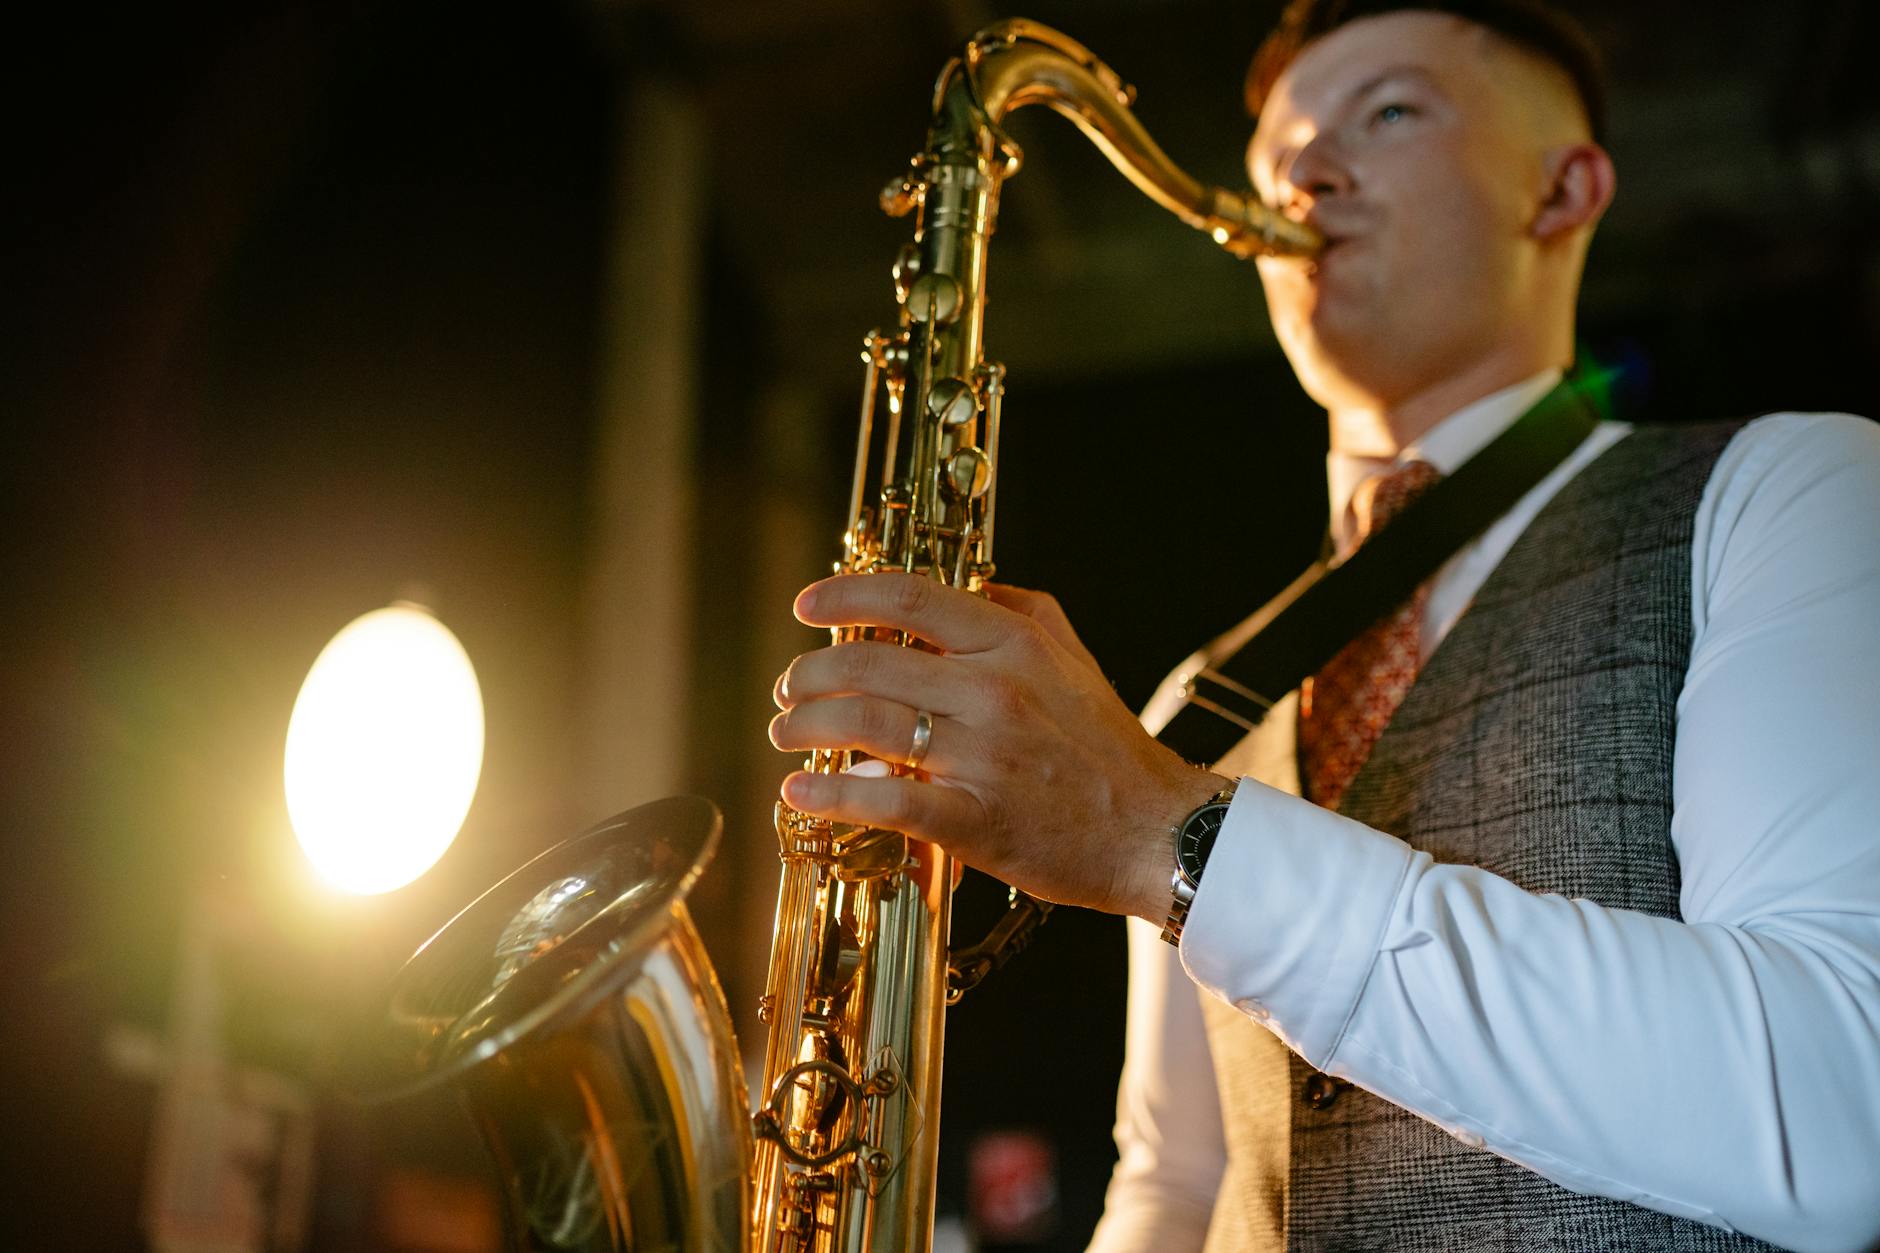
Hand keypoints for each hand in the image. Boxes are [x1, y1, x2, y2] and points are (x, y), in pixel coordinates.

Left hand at [768, 571, 1229, 918]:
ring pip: (865, 726)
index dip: (844, 595)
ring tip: (785, 733)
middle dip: (809, 674)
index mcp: (1013, 645)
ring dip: (806, 726)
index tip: (806, 605)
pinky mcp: (974, 821)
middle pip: (869, 664)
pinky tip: (800, 793)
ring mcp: (982, 757)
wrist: (1154, 829)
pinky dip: (833, 795)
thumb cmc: (1109, 747)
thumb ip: (1021, 610)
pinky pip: (886, 801)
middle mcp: (993, 692)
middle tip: (790, 687)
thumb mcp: (1074, 657)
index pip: (909, 600)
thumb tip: (969, 585)